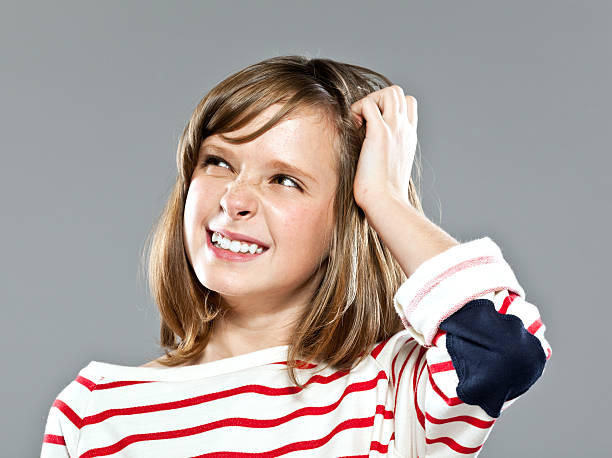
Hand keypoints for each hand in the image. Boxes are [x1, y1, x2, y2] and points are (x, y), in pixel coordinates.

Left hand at [350, 85, 417, 209]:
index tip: (372, 124)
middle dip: (377, 99)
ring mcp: (394, 129)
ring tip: (359, 122)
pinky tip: (352, 128)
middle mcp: (405, 129)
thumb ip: (384, 152)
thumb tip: (366, 150)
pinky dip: (357, 110)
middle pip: (398, 93)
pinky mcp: (379, 133)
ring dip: (370, 100)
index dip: (388, 106)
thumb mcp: (389, 167)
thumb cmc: (383, 193)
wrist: (385, 203)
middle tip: (363, 121)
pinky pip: (368, 104)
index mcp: (409, 137)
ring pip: (389, 91)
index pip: (407, 104)